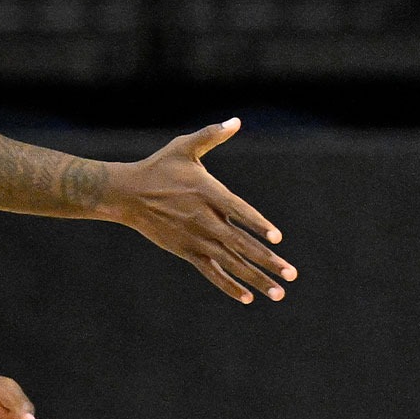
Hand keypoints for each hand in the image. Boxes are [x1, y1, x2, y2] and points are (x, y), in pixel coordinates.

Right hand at [101, 118, 295, 303]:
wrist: (127, 194)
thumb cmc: (159, 167)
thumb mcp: (184, 147)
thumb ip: (211, 135)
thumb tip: (236, 121)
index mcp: (208, 193)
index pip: (239, 211)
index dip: (258, 225)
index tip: (277, 239)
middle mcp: (205, 219)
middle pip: (241, 244)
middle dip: (268, 261)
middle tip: (292, 274)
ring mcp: (196, 239)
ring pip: (231, 263)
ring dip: (256, 278)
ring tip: (279, 293)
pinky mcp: (187, 251)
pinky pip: (212, 273)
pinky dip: (229, 285)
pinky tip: (248, 297)